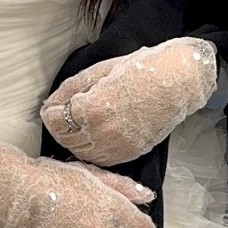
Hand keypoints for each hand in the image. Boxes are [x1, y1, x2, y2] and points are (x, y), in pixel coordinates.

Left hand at [42, 38, 217, 165]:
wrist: (177, 81)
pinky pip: (101, 159)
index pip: (55, 121)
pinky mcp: (130, 153)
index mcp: (92, 108)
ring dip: (74, 138)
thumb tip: (52, 102)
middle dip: (60, 126)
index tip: (52, 106)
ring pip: (81, 152)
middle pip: (65, 139)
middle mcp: (103, 132)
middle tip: (64, 113)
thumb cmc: (141, 69)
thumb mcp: (100, 70)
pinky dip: (93, 148)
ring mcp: (117, 146)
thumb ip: (72, 88)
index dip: (50, 113)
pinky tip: (97, 132)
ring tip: (81, 121)